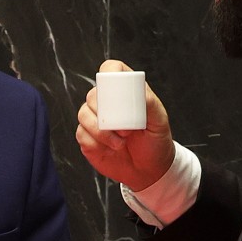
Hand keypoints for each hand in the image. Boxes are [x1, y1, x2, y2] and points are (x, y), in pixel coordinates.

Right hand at [76, 59, 174, 190]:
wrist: (148, 171)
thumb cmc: (155, 143)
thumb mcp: (159, 121)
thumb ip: (150, 104)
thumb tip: (137, 93)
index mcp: (125, 91)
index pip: (110, 70)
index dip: (109, 74)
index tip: (115, 91)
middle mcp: (107, 102)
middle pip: (93, 94)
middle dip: (106, 113)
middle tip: (126, 130)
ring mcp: (94, 119)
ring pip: (83, 114)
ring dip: (101, 132)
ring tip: (120, 143)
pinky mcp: (86, 136)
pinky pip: (81, 134)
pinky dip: (96, 143)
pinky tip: (110, 148)